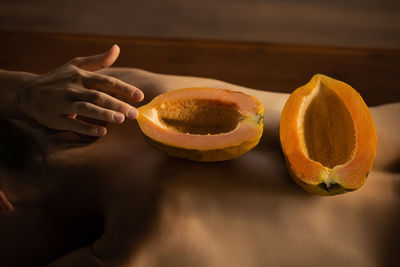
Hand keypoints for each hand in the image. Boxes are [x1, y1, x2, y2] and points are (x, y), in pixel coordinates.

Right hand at [18, 45, 143, 135]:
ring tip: (121, 119)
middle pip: (99, 96)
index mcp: (81, 76)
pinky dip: (87, 128)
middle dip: (118, 104)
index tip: (140, 96)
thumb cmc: (58, 79)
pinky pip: (73, 123)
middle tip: (135, 114)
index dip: (124, 89)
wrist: (27, 92)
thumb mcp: (76, 65)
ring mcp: (63, 103)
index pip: (107, 81)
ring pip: (86, 108)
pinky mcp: (55, 117)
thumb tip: (117, 48)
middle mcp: (73, 88)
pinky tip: (102, 132)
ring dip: (104, 114)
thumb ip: (98, 60)